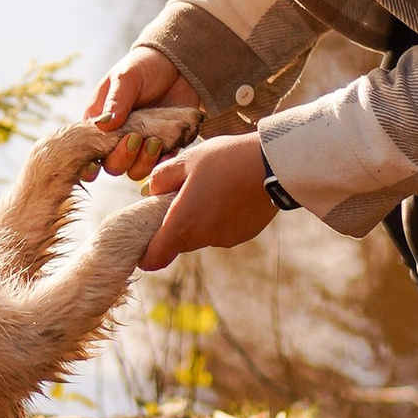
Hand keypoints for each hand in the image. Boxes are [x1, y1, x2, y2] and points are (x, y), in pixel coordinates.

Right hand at [87, 48, 198, 180]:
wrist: (176, 65)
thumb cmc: (143, 67)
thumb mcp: (126, 78)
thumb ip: (116, 101)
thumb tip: (105, 125)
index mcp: (100, 123)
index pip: (88, 150)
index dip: (88, 164)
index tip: (95, 165)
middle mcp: (118, 138)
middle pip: (113, 165)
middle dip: (122, 157)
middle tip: (135, 138)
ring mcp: (141, 144)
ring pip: (136, 170)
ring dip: (144, 161)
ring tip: (155, 140)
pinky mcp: (164, 146)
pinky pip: (161, 164)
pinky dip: (164, 161)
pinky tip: (168, 148)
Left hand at [138, 131, 274, 271]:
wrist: (274, 165)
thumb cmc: (225, 160)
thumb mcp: (186, 160)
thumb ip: (162, 178)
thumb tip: (149, 190)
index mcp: (183, 224)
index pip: (154, 257)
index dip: (145, 254)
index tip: (143, 239)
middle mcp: (203, 238)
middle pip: (178, 241)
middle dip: (174, 224)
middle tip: (180, 194)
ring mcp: (225, 239)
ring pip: (201, 234)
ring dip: (199, 219)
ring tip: (210, 187)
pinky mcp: (244, 235)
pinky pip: (222, 230)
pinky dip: (219, 217)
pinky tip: (229, 193)